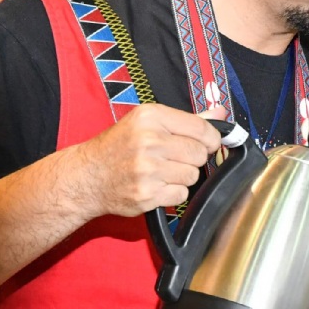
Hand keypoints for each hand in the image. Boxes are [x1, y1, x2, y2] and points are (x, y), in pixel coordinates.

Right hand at [65, 103, 226, 218]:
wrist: (87, 177)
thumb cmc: (119, 147)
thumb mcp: (148, 122)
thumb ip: (188, 119)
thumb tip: (221, 113)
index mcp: (151, 117)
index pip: (202, 128)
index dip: (211, 138)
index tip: (206, 142)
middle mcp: (149, 141)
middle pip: (200, 153)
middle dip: (193, 157)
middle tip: (175, 158)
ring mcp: (147, 170)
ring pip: (193, 175)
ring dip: (183, 176)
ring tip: (162, 171)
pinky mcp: (147, 194)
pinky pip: (182, 194)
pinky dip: (173, 193)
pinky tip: (157, 185)